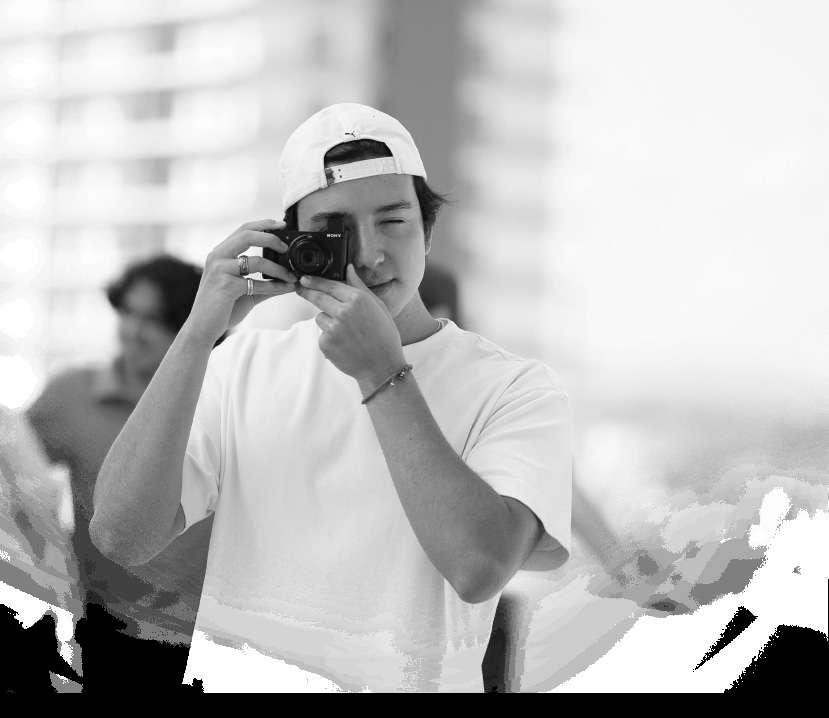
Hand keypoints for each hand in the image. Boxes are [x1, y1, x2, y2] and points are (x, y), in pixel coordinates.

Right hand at [184, 219, 298, 344]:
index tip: (281, 224)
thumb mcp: (246, 292)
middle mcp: (218, 257)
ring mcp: (220, 271)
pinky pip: (257, 284)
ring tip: (292, 276)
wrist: (202, 328)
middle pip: (247, 235)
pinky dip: (274, 287)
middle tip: (287, 247)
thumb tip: (290, 279)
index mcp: (220, 254)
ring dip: (279, 270)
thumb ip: (266, 283)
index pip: (243, 230)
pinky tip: (286, 289)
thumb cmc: (222, 309)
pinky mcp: (226, 287)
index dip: (264, 224)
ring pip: (256, 261)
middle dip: (271, 237)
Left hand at [296, 264, 405, 387]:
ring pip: (319, 317)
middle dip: (307, 292)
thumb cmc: (384, 336)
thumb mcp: (378, 306)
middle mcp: (343, 311)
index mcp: (358, 299)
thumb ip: (359, 286)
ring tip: (346, 332)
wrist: (382, 366)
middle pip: (317, 297)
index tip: (304, 279)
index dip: (315, 281)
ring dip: (327, 321)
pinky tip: (344, 344)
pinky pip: (322, 334)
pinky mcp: (325, 343)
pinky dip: (329, 338)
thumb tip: (349, 269)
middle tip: (300, 289)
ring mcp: (333, 328)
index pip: (330, 285)